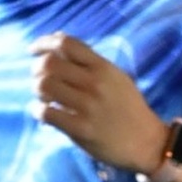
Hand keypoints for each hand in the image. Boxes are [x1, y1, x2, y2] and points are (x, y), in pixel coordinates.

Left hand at [30, 36, 171, 175]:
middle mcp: (95, 83)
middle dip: (36, 68)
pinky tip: (44, 113)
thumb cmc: (128, 108)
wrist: (147, 143)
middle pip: (49, 63)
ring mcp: (88, 107)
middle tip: (39, 78)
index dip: (43, 43)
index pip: (66, 43)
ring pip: (43, 86)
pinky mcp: (81, 129)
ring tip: (44, 97)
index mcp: (103, 67)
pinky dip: (38, 111)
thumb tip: (56, 38)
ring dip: (37, 90)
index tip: (34, 50)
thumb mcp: (115, 77)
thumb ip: (88, 60)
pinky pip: (47, 113)